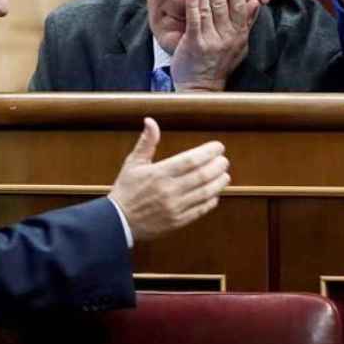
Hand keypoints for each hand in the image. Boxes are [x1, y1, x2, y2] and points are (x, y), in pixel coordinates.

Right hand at [108, 118, 229, 240]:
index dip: (208, 152)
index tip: (218, 147)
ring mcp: (174, 207)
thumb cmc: (126, 190)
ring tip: (225, 175)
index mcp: (159, 173)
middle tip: (224, 160)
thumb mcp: (133, 163)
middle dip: (218, 166)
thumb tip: (150, 121)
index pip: (190, 160)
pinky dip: (210, 202)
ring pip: (205, 193)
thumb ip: (146, 142)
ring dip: (218, 183)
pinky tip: (215, 195)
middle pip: (202, 176)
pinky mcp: (177, 222)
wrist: (118, 222)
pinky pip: (200, 210)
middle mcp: (169, 190)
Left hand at [170, 0, 259, 91]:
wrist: (202, 89)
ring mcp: (211, 40)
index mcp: (239, 35)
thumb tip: (256, 2)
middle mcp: (228, 36)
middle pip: (223, 2)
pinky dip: (193, 2)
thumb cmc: (219, 65)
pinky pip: (195, 18)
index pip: (240, 5)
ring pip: (209, 7)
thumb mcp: (239, 45)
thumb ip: (247, 23)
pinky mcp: (195, 43)